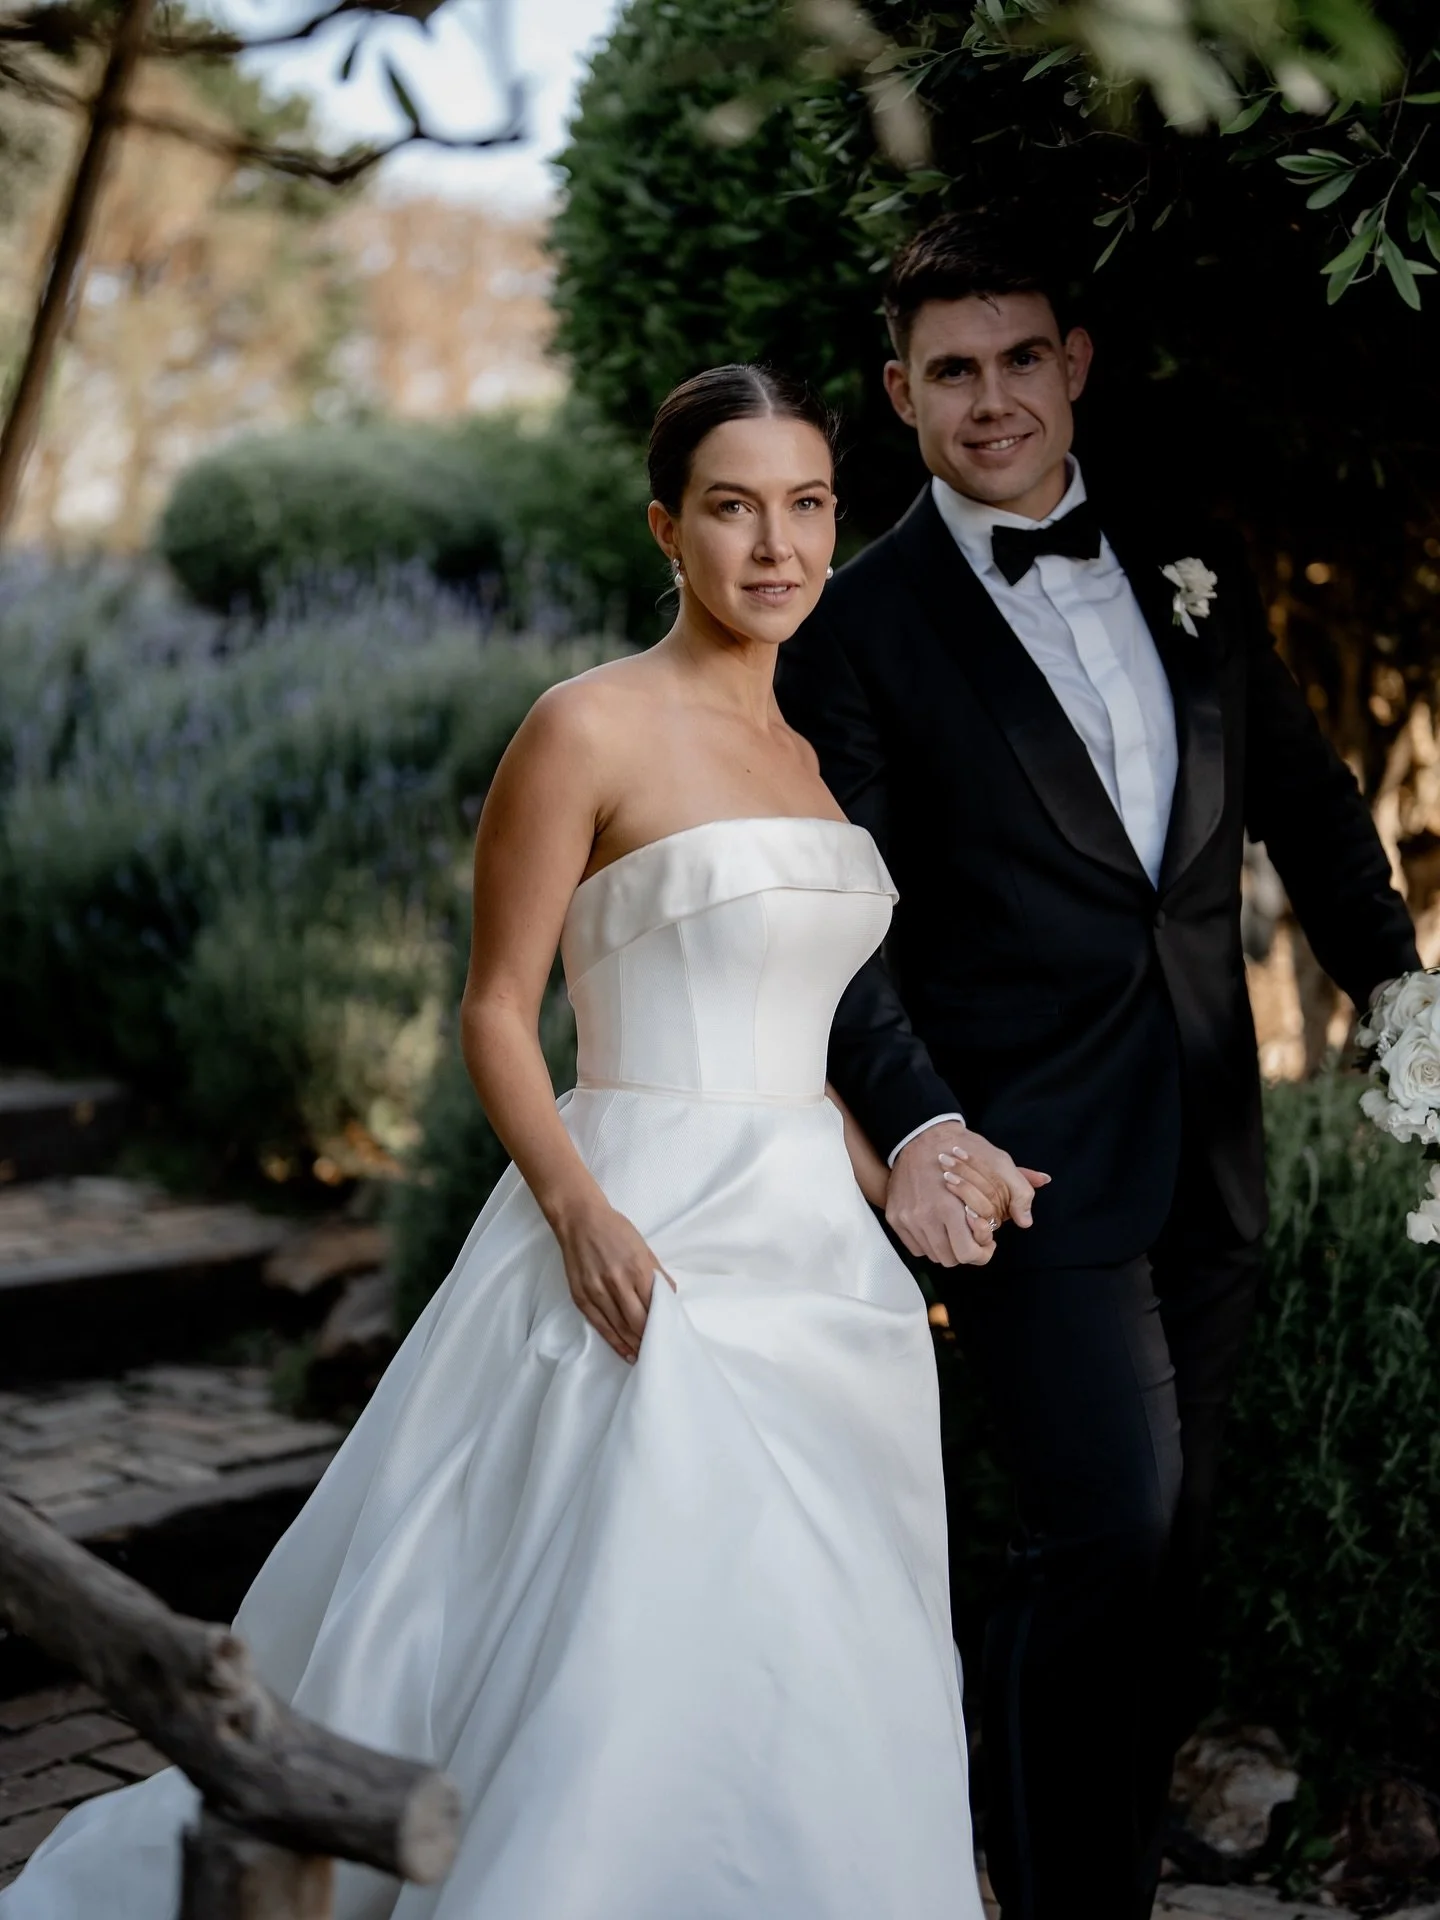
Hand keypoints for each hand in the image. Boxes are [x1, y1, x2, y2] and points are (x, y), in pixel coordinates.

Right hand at [552, 1198, 675, 1362]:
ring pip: (619, 1327)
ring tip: (644, 1356)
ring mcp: (597, 1291)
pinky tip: (623, 1349)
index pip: (653, 1307)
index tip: (669, 1337)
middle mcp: (617, 1282)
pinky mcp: (581, 1296)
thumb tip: (668, 1296)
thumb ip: (657, 1274)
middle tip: (658, 1351)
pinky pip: (599, 1324)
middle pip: (637, 1322)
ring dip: (633, 1344)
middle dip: (648, 1339)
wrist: (579, 1220)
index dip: (661, 1325)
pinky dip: (613, 1340)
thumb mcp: (643, 1247)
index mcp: (637, 1269)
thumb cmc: (615, 1230)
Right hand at [886, 1121, 1050, 1269]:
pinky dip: (929, 1242)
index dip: (983, 1252)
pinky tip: (938, 1226)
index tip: (987, 1241)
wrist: (919, 1134)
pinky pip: (915, 1246)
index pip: (968, 1254)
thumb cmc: (962, 1149)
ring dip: (948, 1247)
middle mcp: (925, 1217)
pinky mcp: (895, 1216)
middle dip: (966, 1252)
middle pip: (950, 1259)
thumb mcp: (999, 1162)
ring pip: (932, 1255)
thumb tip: (1026, 1221)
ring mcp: (907, 1218)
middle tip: (973, 1237)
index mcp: (949, 1207)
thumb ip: (1019, 1192)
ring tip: (956, 1229)